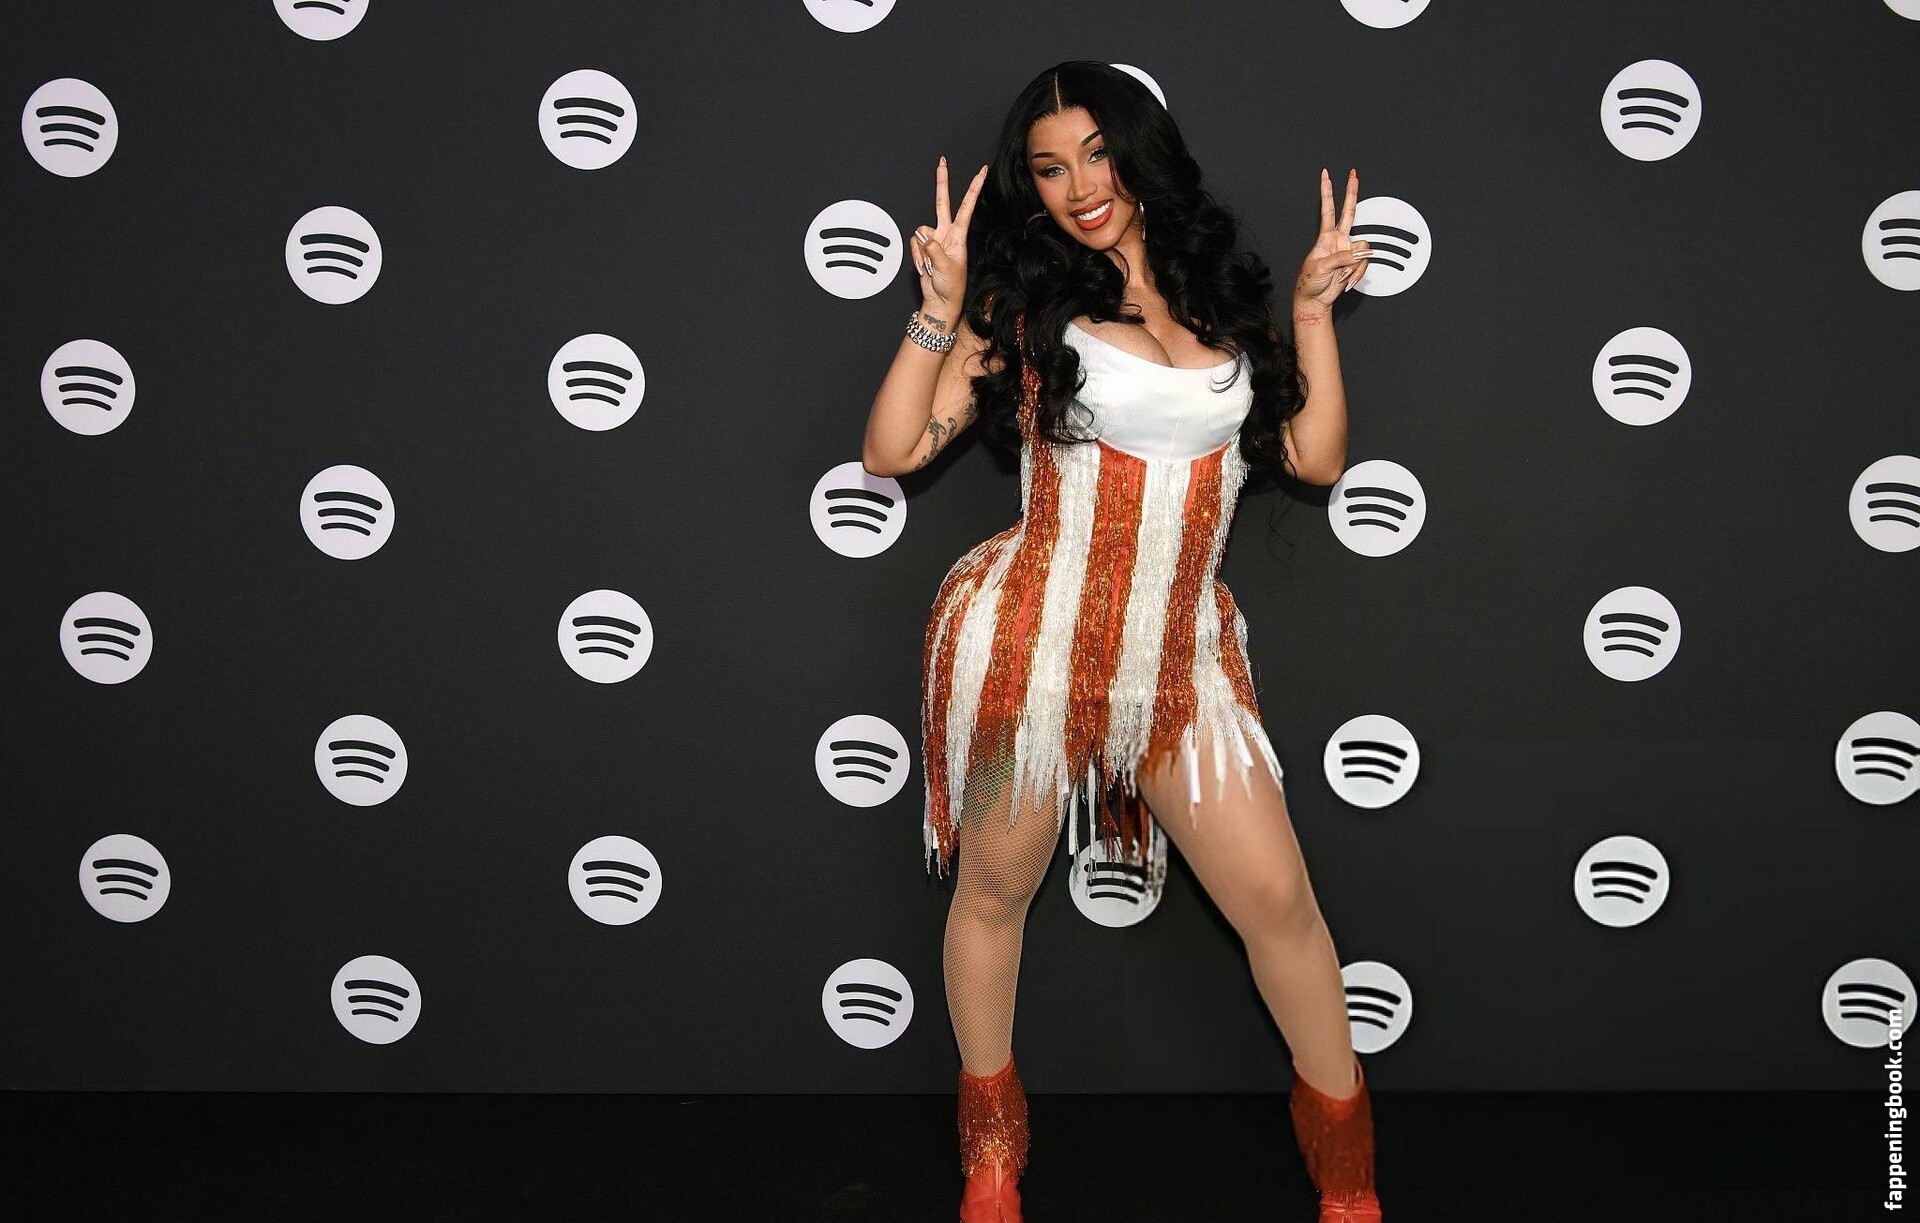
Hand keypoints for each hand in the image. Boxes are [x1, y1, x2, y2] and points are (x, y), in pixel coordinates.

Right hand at [911, 156, 988, 323]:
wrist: (939, 301)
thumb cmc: (950, 287)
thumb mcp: (946, 267)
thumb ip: (933, 249)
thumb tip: (924, 237)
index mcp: (958, 235)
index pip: (967, 206)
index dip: (973, 188)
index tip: (982, 171)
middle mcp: (946, 233)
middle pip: (942, 202)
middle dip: (942, 182)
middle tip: (942, 161)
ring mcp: (933, 240)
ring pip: (920, 231)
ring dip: (922, 250)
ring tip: (931, 266)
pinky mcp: (923, 247)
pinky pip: (913, 244)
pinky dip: (917, 257)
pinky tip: (925, 267)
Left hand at [1293, 167, 1371, 313]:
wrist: (1314, 300)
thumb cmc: (1309, 283)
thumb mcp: (1321, 267)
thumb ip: (1341, 257)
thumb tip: (1360, 253)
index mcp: (1325, 238)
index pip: (1327, 210)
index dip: (1327, 193)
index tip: (1326, 176)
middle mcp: (1337, 240)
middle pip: (1348, 212)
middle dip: (1351, 193)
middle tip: (1353, 175)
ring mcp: (1348, 251)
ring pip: (1363, 249)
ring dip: (1354, 266)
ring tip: (1342, 276)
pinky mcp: (1354, 263)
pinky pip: (1364, 263)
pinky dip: (1357, 274)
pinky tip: (1346, 280)